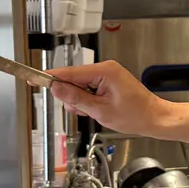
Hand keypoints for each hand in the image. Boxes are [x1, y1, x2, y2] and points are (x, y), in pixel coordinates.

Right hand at [50, 61, 171, 136]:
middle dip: (71, 97)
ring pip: (80, 86)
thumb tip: (56, 88)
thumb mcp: (100, 110)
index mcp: (104, 71)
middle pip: (73, 79)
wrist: (155, 119)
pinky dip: (88, 100)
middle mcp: (106, 68)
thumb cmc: (135, 115)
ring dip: (81, 101)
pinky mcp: (109, 81)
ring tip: (95, 112)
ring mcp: (108, 74)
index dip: (50, 78)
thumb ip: (76, 98)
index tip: (33, 79)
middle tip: (82, 110)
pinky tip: (96, 110)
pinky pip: (89, 88)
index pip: (69, 72)